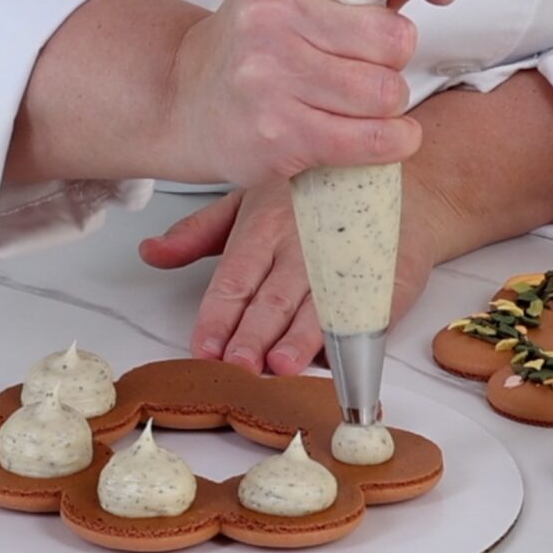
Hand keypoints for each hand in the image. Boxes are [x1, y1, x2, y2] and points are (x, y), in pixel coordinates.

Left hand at [140, 175, 441, 375]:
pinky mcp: (382, 285)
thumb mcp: (249, 200)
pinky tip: (335, 361)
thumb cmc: (317, 196)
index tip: (203, 347)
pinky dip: (349, 341)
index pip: (235, 278)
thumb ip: (198, 233)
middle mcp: (302, 247)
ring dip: (297, 341)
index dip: (218, 316)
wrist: (401, 186)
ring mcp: (344, 267)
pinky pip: (363, 315)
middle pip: (272, 299)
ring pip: (315, 310)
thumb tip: (151, 253)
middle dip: (253, 335)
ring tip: (280, 366)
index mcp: (264, 226)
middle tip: (237, 365)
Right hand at [168, 0, 456, 187]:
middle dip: (392, 59)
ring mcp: (269, 75)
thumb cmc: (252, 44)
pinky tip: (385, 137)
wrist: (184, 100)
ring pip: (385, 92)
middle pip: (394, 39)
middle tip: (364, 65)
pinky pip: (371, 139)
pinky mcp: (278, 132)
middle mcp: (269, 14)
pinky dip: (393, 142)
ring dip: (387, 105)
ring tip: (360, 104)